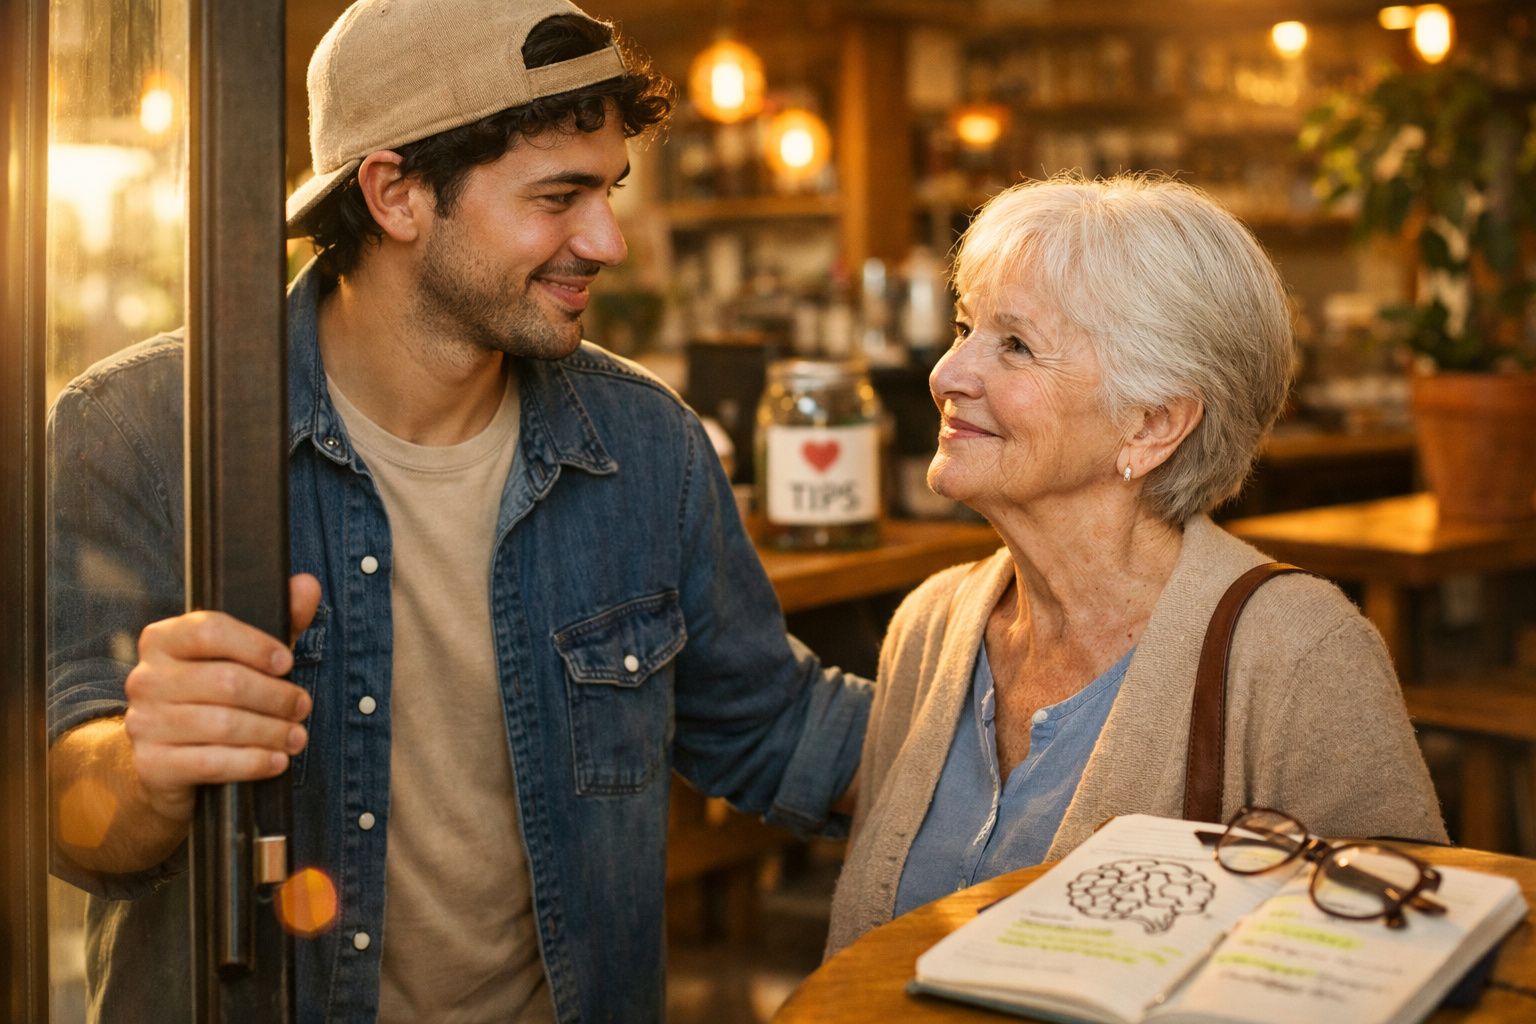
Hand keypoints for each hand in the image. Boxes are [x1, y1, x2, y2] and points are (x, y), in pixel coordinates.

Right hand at [122, 574, 321, 824]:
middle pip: (226, 681)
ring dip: (271, 732)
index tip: (287, 663)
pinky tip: (276, 762)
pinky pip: (212, 763)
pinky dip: (253, 763)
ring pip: (223, 725)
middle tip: (303, 707)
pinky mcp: (152, 765)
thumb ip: (278, 620)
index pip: (209, 629)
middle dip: (277, 696)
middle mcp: (146, 678)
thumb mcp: (245, 656)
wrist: (165, 762)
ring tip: (297, 737)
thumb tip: (307, 585)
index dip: (255, 645)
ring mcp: (144, 723)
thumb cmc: (212, 698)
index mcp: (163, 640)